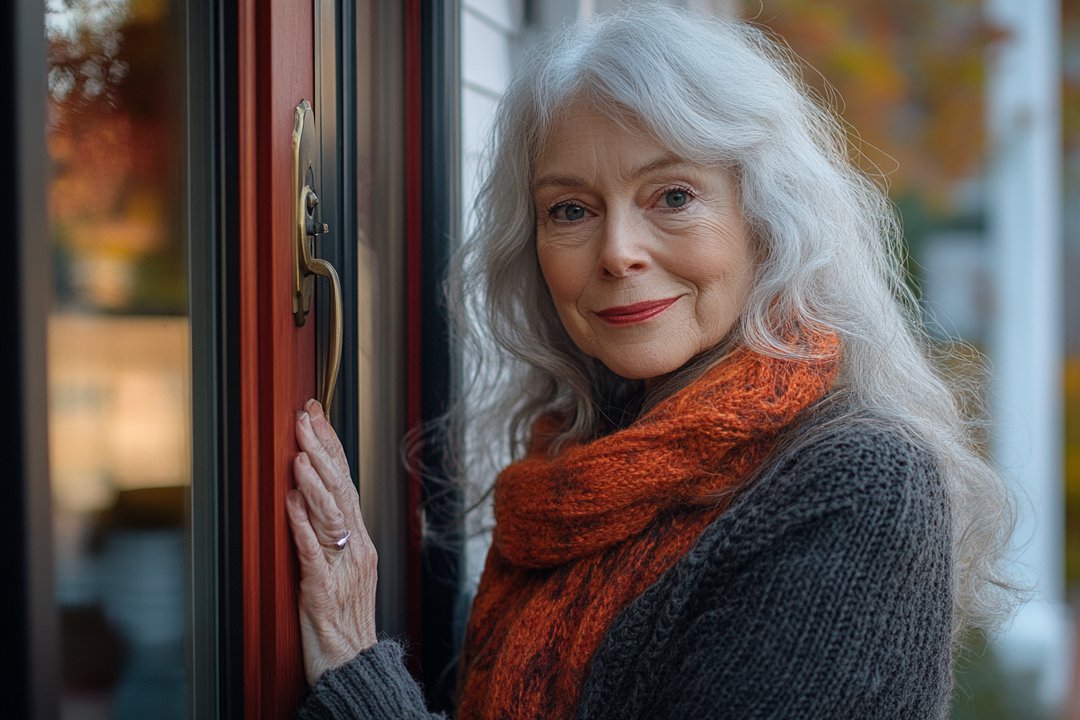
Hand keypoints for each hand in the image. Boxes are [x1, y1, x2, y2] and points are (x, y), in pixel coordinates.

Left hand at [286, 399, 377, 685]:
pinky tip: (292, 503)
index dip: (332, 447)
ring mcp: (343, 569)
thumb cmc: (343, 622)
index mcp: (360, 542)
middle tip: (305, 419)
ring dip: (315, 482)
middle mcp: (357, 549)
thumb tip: (303, 497)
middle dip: (322, 451)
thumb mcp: (340, 571)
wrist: (354, 667)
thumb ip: (327, 535)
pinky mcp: (323, 591)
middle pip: (342, 491)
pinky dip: (302, 525)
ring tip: (300, 454)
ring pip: (332, 516)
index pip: (347, 483)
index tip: (317, 416)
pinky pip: (313, 553)